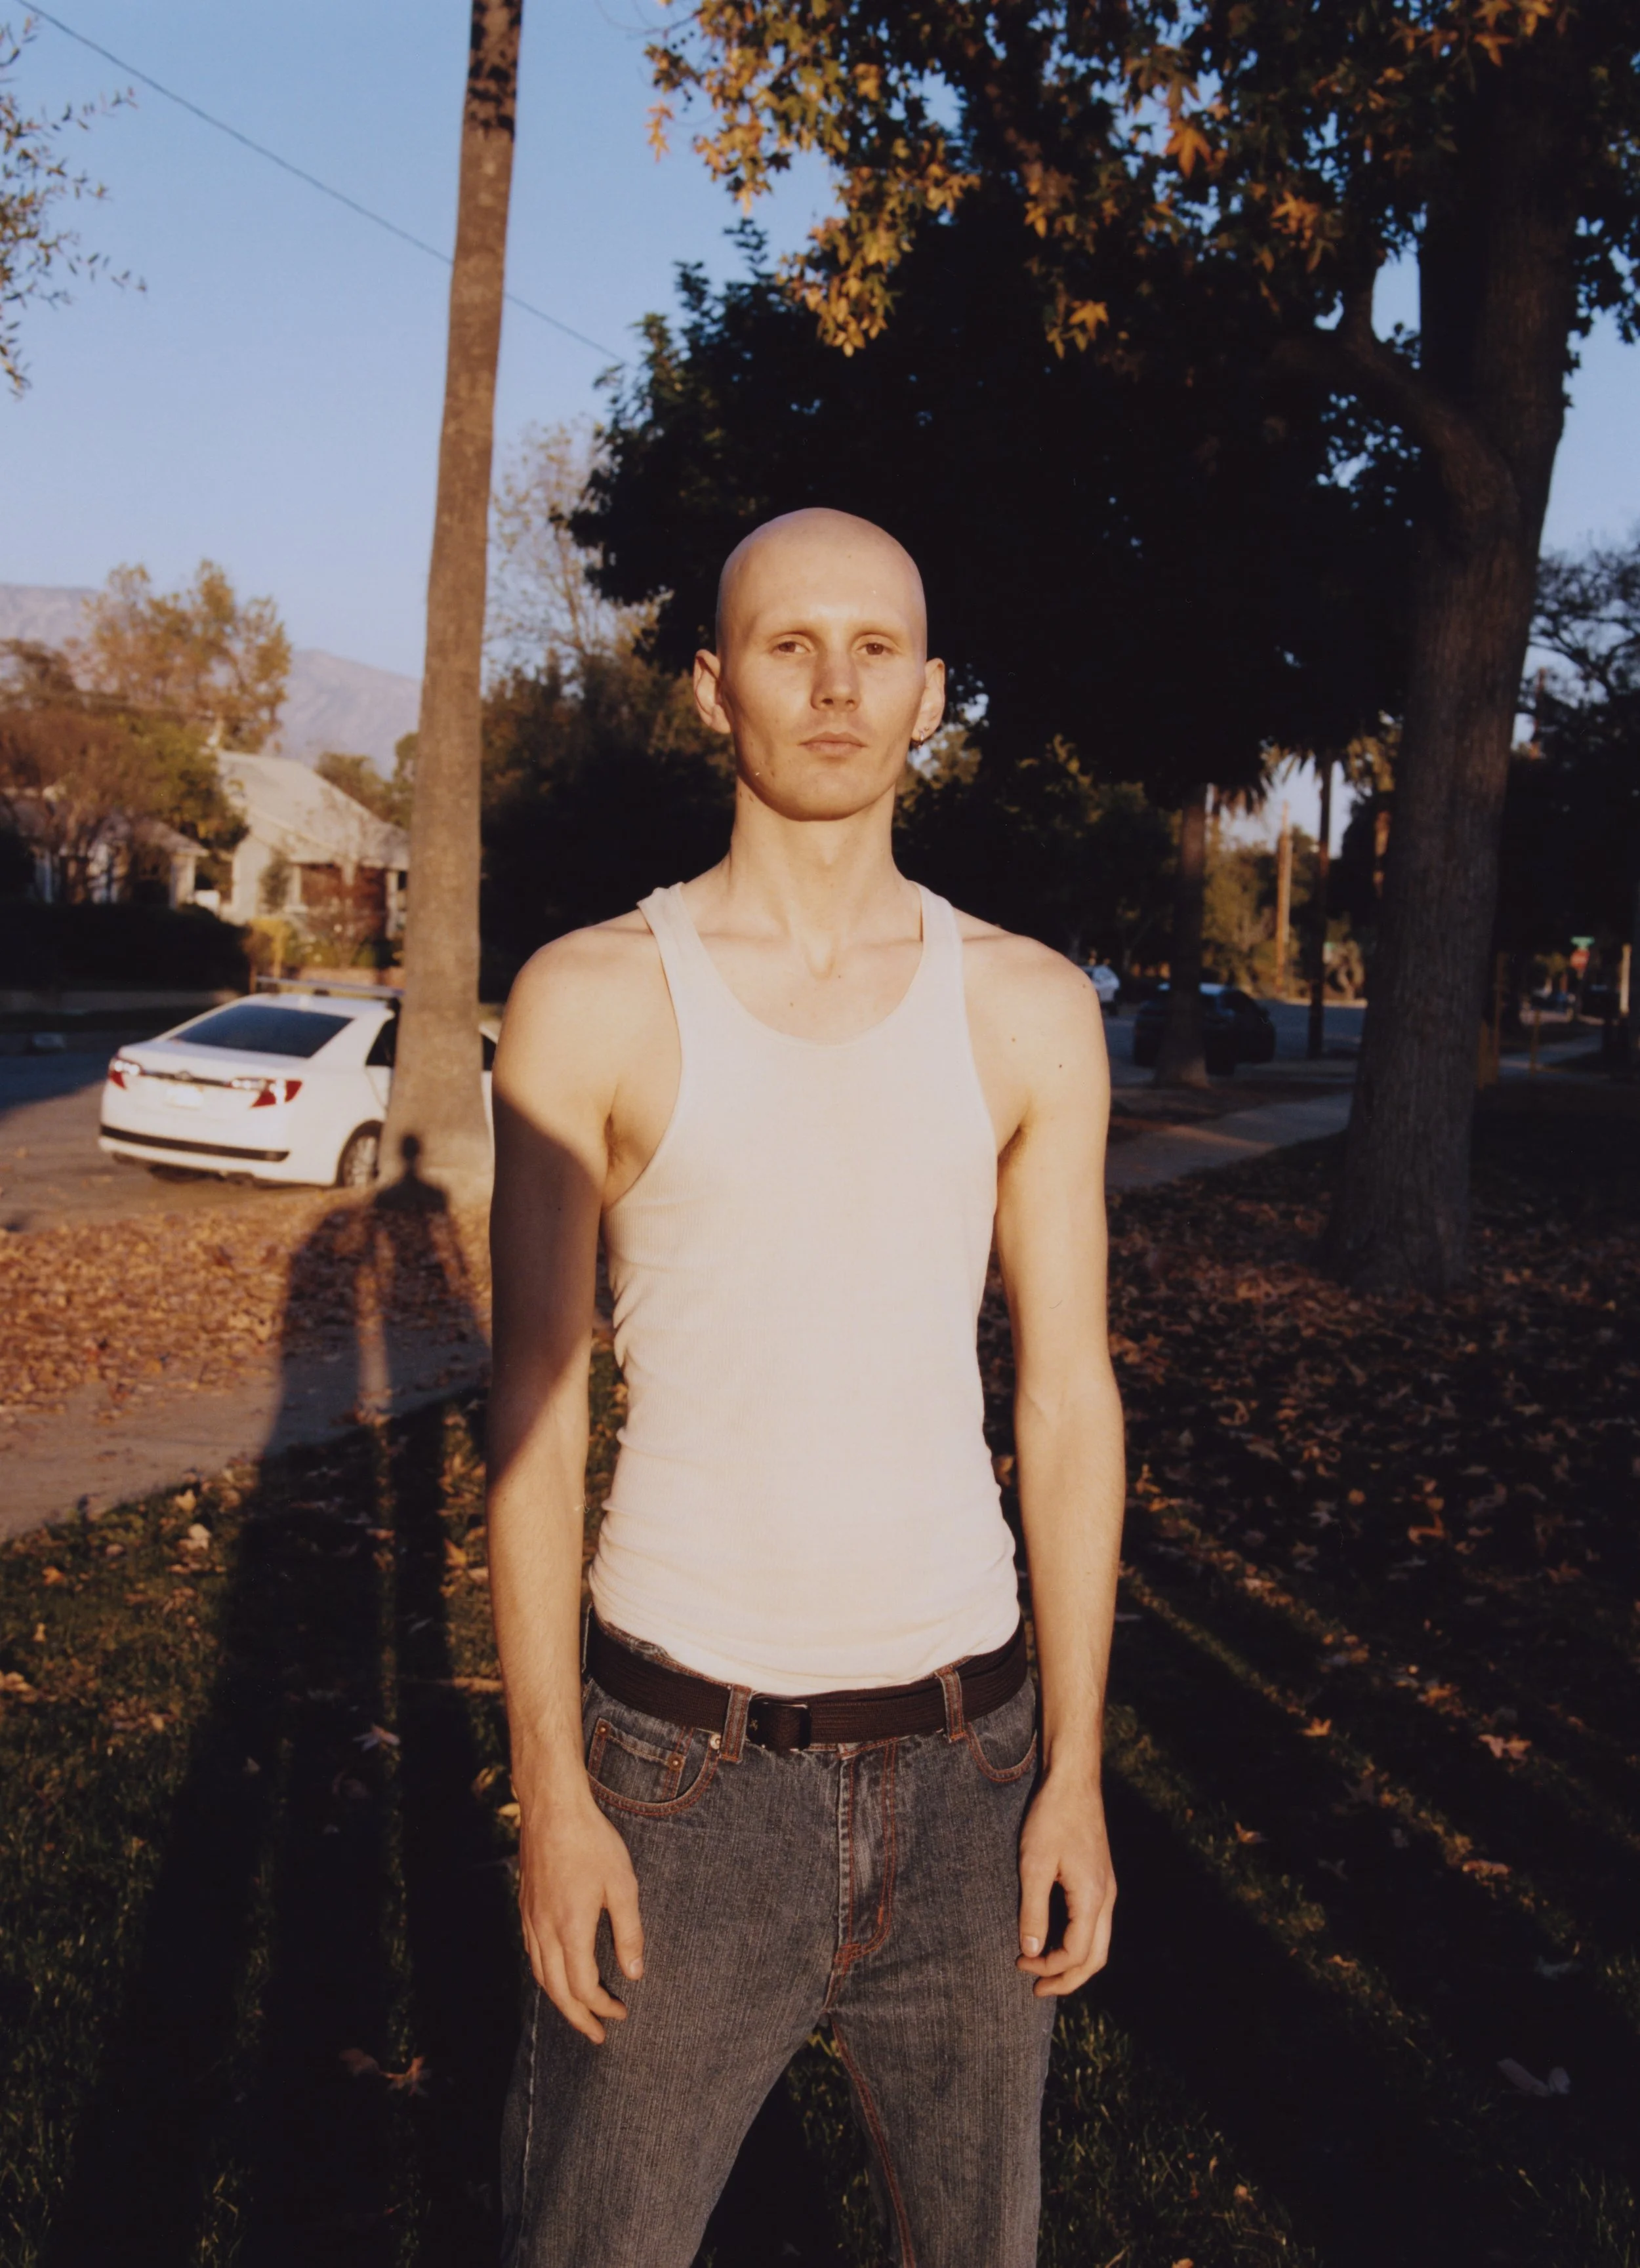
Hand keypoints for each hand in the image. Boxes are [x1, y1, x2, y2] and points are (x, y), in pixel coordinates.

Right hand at [517, 1788, 644, 2042]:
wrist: (552, 1809)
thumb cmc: (591, 1843)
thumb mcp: (622, 1885)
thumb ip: (629, 1932)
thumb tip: (635, 1974)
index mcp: (571, 1929)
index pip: (582, 1987)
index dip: (602, 2007)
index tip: (621, 2013)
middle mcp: (545, 1930)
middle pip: (556, 1991)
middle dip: (578, 2017)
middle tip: (596, 2035)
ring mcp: (531, 1919)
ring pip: (540, 1975)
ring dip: (559, 2000)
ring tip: (578, 2011)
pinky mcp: (526, 1906)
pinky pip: (532, 1953)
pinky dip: (545, 1975)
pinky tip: (557, 1972)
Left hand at [1016, 1769, 1115, 1995]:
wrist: (1073, 1780)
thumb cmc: (1051, 1818)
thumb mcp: (1034, 1865)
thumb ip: (1033, 1911)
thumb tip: (1031, 1953)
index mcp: (1092, 1898)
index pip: (1075, 1953)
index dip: (1048, 1968)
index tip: (1019, 1965)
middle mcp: (1106, 1897)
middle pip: (1096, 1957)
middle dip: (1067, 1978)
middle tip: (1037, 1989)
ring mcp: (1107, 1888)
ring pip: (1099, 1943)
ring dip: (1074, 1963)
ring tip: (1046, 1971)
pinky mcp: (1101, 1878)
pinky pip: (1096, 1924)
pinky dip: (1079, 1942)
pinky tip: (1057, 1938)